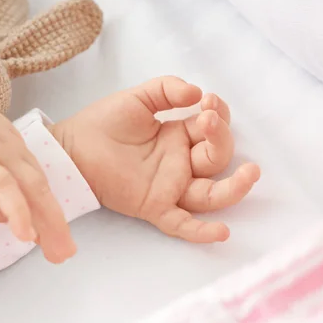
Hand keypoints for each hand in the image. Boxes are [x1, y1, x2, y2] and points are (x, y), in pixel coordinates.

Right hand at [0, 88, 74, 262]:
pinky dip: (18, 212)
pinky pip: (2, 188)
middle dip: (55, 220)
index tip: (51, 232)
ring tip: (57, 253)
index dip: (44, 206)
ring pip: (32, 187)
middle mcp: (8, 143)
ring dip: (48, 222)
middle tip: (64, 251)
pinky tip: (26, 236)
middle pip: (40, 184)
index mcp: (5, 140)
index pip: (32, 177)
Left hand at [51, 77, 260, 242]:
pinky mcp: (153, 206)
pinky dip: (202, 232)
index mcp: (178, 137)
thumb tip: (198, 93)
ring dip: (233, 187)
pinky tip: (222, 232)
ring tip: (250, 172)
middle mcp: (180, 163)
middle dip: (221, 139)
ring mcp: (169, 187)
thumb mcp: (138, 98)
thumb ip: (166, 90)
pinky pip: (181, 224)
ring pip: (211, 195)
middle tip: (206, 120)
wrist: (72, 147)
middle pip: (217, 160)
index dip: (219, 116)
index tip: (207, 101)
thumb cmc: (103, 123)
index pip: (213, 130)